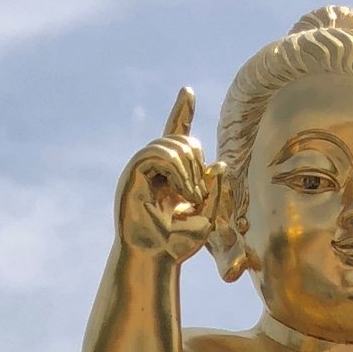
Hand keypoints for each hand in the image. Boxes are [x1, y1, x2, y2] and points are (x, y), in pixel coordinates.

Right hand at [115, 88, 221, 262]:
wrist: (154, 259)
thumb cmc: (177, 245)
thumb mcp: (207, 217)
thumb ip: (215, 191)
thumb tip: (219, 165)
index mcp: (169, 173)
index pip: (175, 134)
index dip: (182, 112)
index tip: (188, 91)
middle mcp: (153, 166)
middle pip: (183, 140)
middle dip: (199, 162)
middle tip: (201, 194)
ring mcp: (141, 168)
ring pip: (172, 144)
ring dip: (190, 169)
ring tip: (193, 196)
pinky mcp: (134, 172)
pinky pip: (160, 153)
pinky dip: (178, 170)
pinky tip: (182, 192)